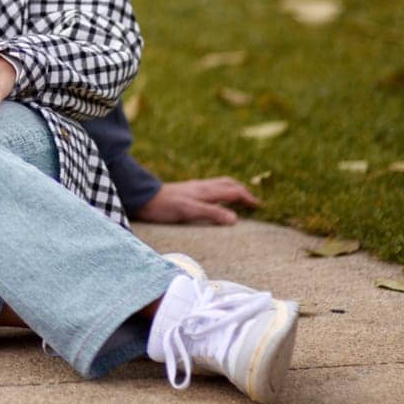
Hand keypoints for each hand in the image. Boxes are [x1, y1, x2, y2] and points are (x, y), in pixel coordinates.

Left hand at [132, 177, 260, 225]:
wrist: (142, 198)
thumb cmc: (165, 206)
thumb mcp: (189, 211)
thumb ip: (211, 213)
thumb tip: (236, 219)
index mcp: (205, 191)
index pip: (233, 191)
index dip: (247, 197)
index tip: (260, 205)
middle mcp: (202, 187)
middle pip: (228, 184)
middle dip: (242, 191)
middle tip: (253, 201)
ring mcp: (194, 188)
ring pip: (219, 185)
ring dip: (232, 190)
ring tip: (239, 198)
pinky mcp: (186, 192)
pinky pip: (210, 189)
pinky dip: (220, 193)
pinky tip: (215, 200)